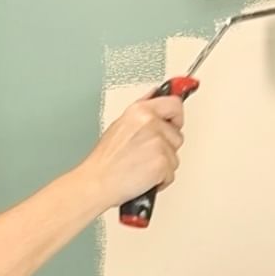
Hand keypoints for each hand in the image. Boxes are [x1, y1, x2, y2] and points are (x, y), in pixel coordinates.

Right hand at [85, 87, 187, 214]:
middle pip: (177, 134)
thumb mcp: (120, 124)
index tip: (176, 120)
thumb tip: (156, 93)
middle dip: (166, 146)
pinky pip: (171, 173)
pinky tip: (143, 177)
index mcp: (140, 110)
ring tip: (141, 166)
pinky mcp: (162, 163)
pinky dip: (160, 180)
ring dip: (163, 164)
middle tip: (147, 154)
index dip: (176, 116)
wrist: (97, 182)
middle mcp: (151, 123)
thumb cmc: (106, 159)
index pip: (174, 104)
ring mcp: (158, 143)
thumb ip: (143, 107)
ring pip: (175, 155)